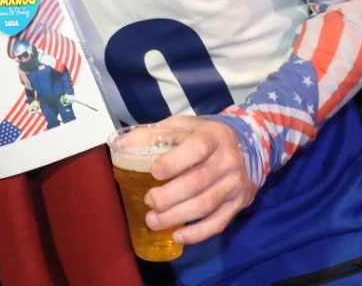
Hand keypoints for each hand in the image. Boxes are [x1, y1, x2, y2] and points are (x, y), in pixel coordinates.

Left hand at [144, 115, 253, 245]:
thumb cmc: (200, 136)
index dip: (173, 163)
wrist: (240, 146)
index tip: (154, 172)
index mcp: (212, 136)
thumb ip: (151, 134)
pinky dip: (197, 233)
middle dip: (169, 196)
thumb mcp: (179, 126)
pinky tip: (178, 236)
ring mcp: (234, 184)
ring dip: (177, 216)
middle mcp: (227, 160)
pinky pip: (218, 223)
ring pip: (205, 205)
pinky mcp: (237, 203)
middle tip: (148, 201)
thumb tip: (122, 145)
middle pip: (197, 183)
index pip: (196, 149)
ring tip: (153, 221)